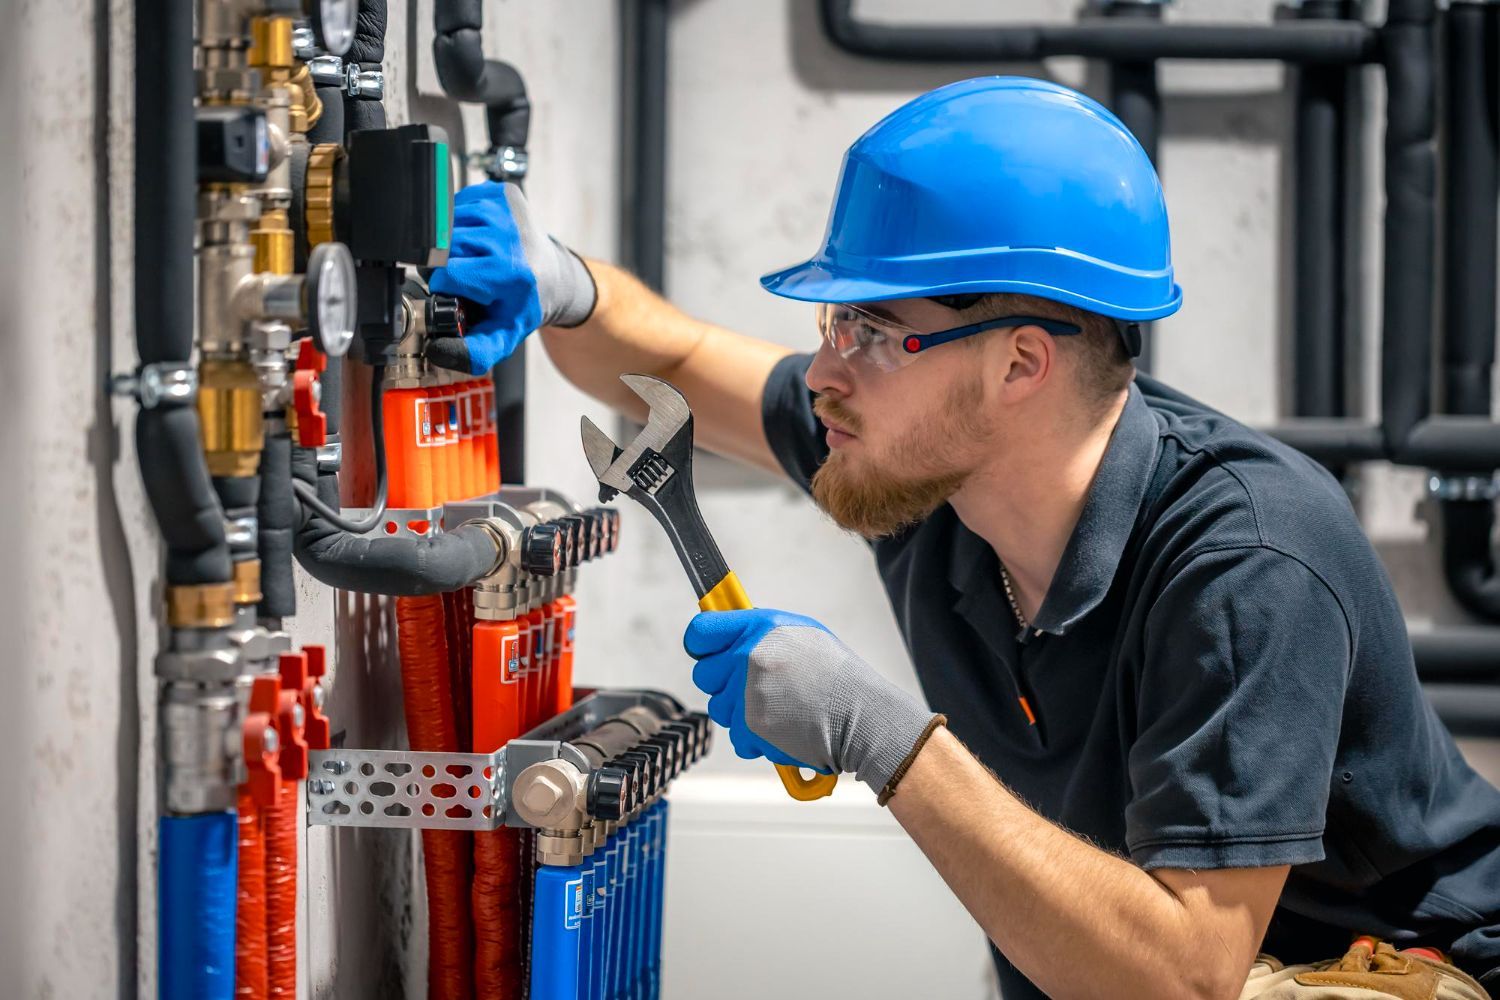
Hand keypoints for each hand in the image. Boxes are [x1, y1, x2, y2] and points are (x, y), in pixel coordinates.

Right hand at [426, 181, 596, 374]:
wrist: (554, 276)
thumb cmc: (523, 304)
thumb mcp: (502, 336)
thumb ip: (472, 352)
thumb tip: (437, 351)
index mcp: (510, 272)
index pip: (447, 273)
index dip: (443, 285)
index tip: (455, 292)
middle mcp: (509, 235)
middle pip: (444, 247)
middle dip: (444, 264)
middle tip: (464, 276)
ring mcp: (505, 209)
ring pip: (448, 223)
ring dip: (450, 242)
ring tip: (472, 257)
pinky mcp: (501, 191)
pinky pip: (458, 204)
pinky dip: (459, 222)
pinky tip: (477, 238)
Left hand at [683, 609, 938, 793]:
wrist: (862, 716)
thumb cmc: (838, 677)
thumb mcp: (801, 635)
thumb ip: (760, 634)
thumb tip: (729, 637)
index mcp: (759, 627)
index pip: (701, 631)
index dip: (702, 645)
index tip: (709, 653)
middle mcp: (748, 656)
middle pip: (703, 674)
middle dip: (723, 684)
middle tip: (754, 688)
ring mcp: (746, 693)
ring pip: (718, 708)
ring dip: (739, 713)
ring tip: (777, 709)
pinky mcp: (750, 726)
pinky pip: (734, 737)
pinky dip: (754, 739)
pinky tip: (781, 728)